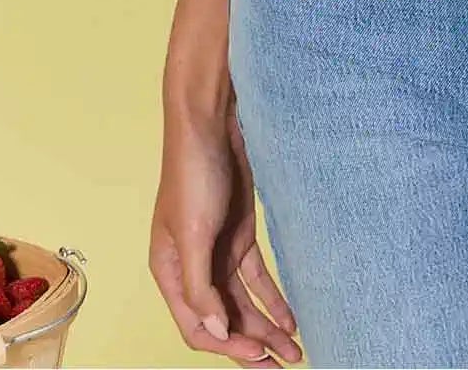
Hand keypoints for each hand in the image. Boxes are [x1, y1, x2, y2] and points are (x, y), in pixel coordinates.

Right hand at [150, 96, 301, 363]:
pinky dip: (273, 299)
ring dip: (266, 327)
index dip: (229, 347)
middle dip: (253, 344)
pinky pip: (256, 278)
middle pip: (224, 320)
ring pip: (243, 303)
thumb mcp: (193, 231)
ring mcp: (218, 252)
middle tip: (285, 364)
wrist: (211, 121)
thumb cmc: (193, 173)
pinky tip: (291, 318)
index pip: (199, 326)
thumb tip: (216, 332)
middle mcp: (193, 268)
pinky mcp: (239, 235)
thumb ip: (201, 286)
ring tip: (295, 350)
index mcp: (172, 272)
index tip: (260, 357)